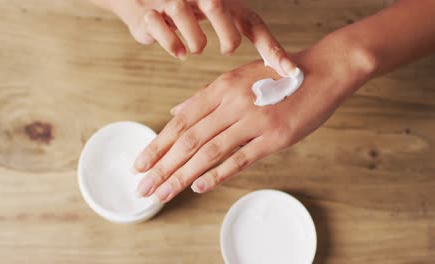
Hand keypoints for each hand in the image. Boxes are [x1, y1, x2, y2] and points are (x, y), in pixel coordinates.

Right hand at [90, 0, 295, 75]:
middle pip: (215, 5)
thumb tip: (283, 70)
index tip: (288, 72)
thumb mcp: (227, 18)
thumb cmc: (198, 12)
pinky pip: (157, 25)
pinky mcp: (149, 14)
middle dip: (225, 33)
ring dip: (194, 39)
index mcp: (226, 1)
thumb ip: (250, 37)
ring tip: (196, 50)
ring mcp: (173, 1)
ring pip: (183, 12)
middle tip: (226, 49)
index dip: (271, 48)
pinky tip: (179, 53)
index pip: (253, 22)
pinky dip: (170, 41)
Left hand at [133, 33, 374, 202]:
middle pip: (188, 140)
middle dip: (161, 166)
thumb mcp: (236, 79)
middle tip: (143, 187)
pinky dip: (217, 175)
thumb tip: (174, 112)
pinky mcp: (272, 138)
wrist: (319, 73)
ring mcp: (252, 121)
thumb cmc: (275, 77)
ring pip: (208, 152)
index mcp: (220, 89)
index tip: (139, 165)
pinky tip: (198, 188)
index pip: (180, 123)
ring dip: (181, 176)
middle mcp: (231, 104)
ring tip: (162, 194)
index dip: (157, 145)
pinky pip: (239, 159)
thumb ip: (204, 97)